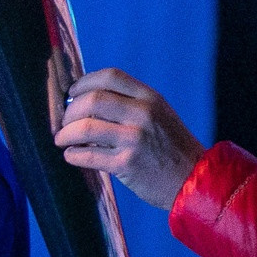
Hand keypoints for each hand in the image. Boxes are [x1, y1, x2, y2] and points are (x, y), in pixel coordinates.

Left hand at [55, 68, 206, 209]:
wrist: (195, 180)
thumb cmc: (172, 147)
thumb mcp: (159, 114)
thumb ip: (130, 104)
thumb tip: (85, 100)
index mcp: (150, 97)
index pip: (109, 76)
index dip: (84, 82)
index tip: (72, 93)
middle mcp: (142, 114)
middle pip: (92, 100)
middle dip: (69, 111)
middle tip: (64, 122)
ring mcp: (135, 139)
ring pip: (85, 128)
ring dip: (65, 133)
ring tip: (61, 139)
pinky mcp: (127, 164)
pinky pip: (89, 156)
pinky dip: (73, 155)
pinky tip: (71, 155)